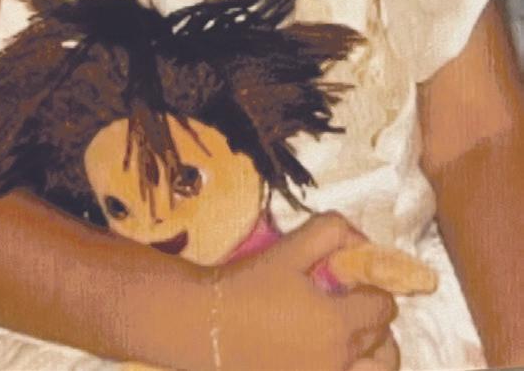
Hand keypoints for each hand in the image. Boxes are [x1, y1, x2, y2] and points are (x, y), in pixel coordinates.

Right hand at [215, 212, 397, 370]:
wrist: (205, 326)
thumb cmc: (247, 286)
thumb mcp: (289, 248)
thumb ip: (330, 232)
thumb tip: (361, 241)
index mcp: (339, 323)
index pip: (383, 306)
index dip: (375, 287)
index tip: (355, 280)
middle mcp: (339, 361)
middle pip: (384, 344)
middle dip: (374, 321)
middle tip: (350, 305)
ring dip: (372, 356)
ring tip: (348, 338)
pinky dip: (348, 368)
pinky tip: (326, 355)